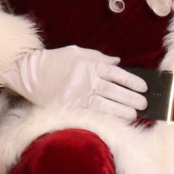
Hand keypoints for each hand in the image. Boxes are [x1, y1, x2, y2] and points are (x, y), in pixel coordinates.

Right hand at [5, 46, 147, 123]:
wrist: (29, 73)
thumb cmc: (54, 61)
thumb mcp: (77, 52)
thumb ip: (99, 57)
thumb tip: (117, 62)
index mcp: (89, 65)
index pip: (117, 73)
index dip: (132, 81)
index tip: (144, 87)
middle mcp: (86, 80)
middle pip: (114, 90)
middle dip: (131, 97)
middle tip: (144, 103)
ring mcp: (78, 95)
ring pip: (105, 104)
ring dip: (121, 110)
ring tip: (134, 114)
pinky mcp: (69, 107)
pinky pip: (90, 113)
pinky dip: (104, 117)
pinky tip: (115, 121)